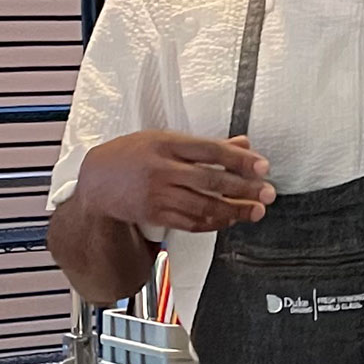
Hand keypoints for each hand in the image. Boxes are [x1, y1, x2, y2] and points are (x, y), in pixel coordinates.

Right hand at [75, 130, 273, 235]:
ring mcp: (158, 194)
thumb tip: (244, 145)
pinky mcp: (155, 214)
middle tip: (268, 193)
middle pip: (211, 180)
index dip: (239, 159)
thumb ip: (206, 144)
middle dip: (244, 188)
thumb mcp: (165, 139)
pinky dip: (212, 223)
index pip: (210, 151)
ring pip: (203, 205)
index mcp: (167, 143)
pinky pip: (190, 222)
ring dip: (233, 210)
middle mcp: (162, 168)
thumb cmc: (131, 155)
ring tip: (255, 212)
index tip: (262, 166)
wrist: (96, 181)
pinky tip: (228, 221)